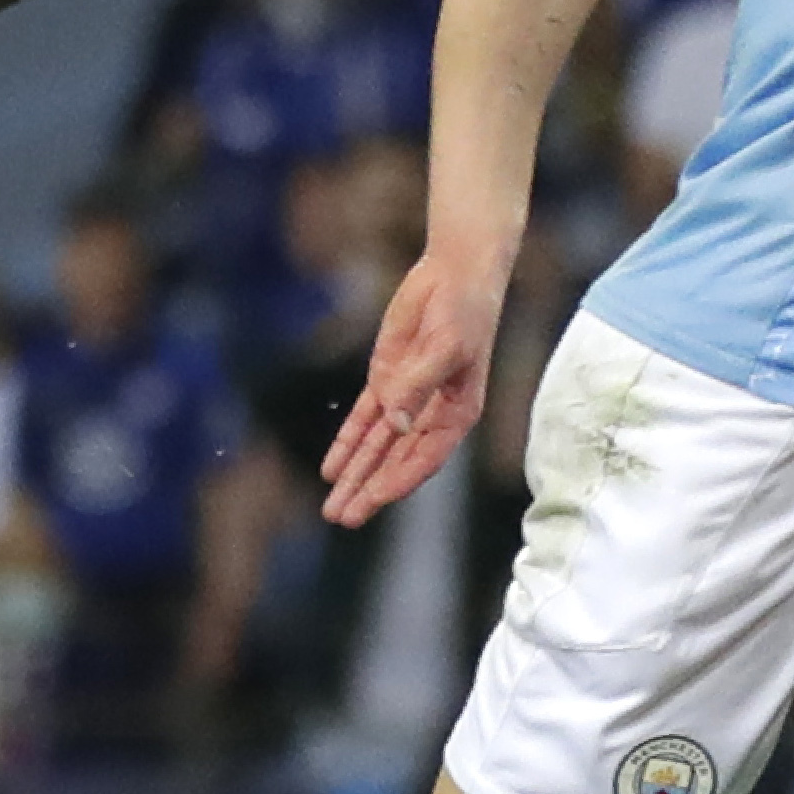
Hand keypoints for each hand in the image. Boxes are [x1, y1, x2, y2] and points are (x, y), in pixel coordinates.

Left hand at [317, 239, 507, 527]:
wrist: (453, 276)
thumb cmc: (463, 312)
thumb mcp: (445, 347)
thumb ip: (418, 385)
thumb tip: (396, 424)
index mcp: (456, 414)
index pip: (423, 458)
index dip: (398, 481)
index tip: (373, 500)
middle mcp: (430, 415)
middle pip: (394, 462)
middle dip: (368, 490)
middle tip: (341, 518)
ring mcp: (405, 401)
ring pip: (375, 448)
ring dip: (354, 475)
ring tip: (332, 507)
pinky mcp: (385, 382)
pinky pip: (361, 421)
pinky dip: (346, 443)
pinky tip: (331, 468)